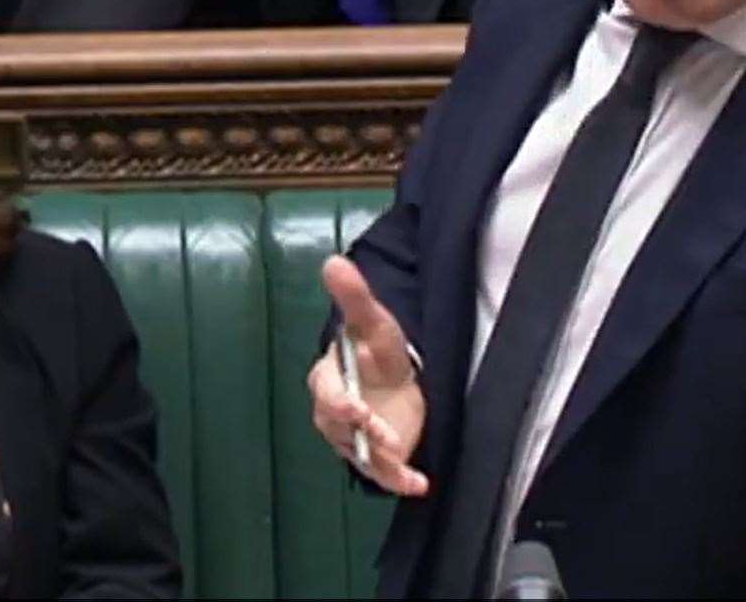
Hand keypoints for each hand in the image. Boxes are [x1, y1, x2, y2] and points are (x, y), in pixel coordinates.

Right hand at [307, 255, 428, 495]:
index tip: (355, 408)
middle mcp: (336, 414)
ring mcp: (355, 439)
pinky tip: (420, 484)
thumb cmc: (378, 349)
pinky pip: (383, 475)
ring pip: (360, 455)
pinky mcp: (378, 457)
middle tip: (383, 433)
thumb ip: (353, 296)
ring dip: (380, 460)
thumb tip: (334, 261)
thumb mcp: (373, 320)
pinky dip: (400, 482)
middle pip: (339, 430)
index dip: (338, 402)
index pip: (325, 393)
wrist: (398, 376)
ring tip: (402, 461)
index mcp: (329, 380)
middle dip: (361, 433)